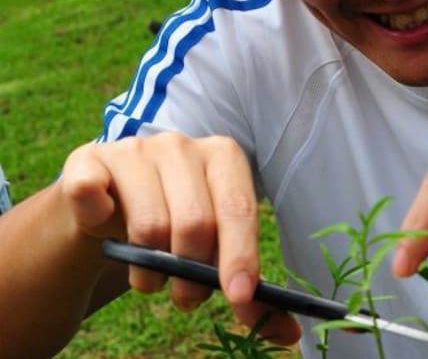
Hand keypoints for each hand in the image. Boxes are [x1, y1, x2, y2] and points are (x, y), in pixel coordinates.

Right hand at [60, 132, 300, 342]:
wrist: (106, 207)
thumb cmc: (173, 226)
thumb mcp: (214, 246)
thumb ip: (248, 287)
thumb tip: (288, 334)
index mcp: (223, 156)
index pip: (240, 209)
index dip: (240, 257)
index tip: (240, 297)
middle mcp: (180, 145)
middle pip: (195, 222)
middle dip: (193, 276)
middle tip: (188, 298)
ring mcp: (133, 149)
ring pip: (148, 226)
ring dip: (149, 273)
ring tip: (152, 278)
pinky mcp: (88, 159)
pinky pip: (89, 191)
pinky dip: (96, 219)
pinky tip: (105, 229)